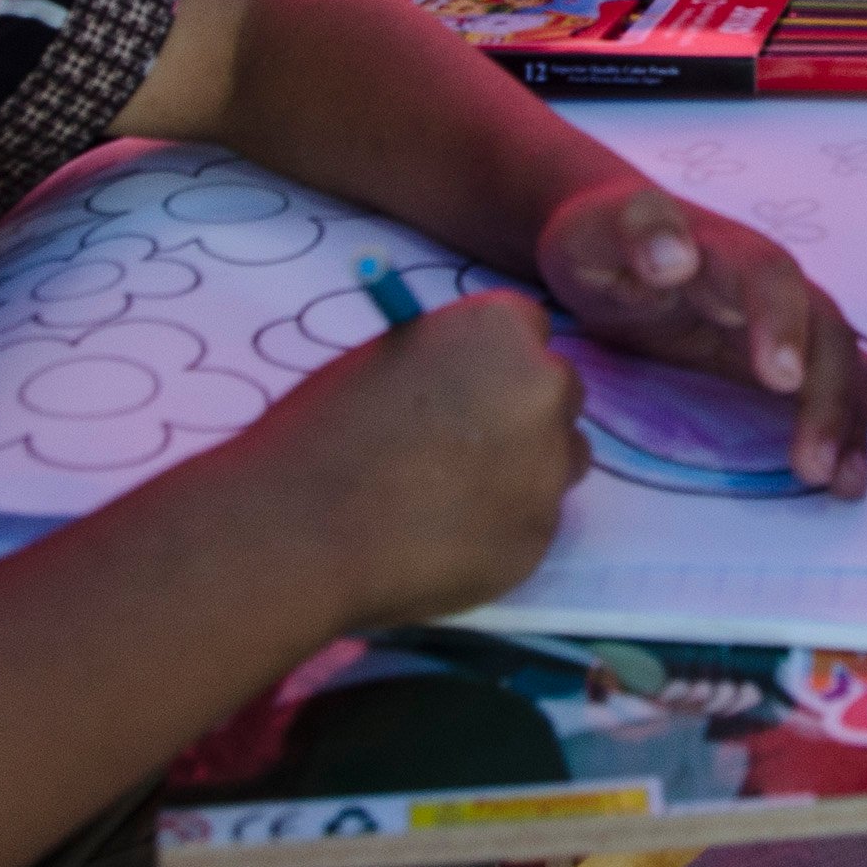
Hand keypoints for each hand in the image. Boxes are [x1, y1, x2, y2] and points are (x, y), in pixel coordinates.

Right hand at [268, 291, 587, 628]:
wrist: (304, 532)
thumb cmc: (323, 431)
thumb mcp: (386, 359)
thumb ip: (444, 360)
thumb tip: (466, 378)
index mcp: (501, 329)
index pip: (529, 327)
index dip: (495, 357)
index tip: (466, 382)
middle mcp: (543, 390)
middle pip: (557, 390)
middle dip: (522, 410)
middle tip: (463, 442)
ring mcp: (549, 468)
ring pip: (562, 458)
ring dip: (527, 468)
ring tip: (454, 495)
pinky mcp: (541, 537)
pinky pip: (536, 521)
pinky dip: (505, 525)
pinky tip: (446, 539)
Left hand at [535, 181, 866, 496]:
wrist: (613, 232)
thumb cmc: (600, 238)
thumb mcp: (596, 230)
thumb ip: (635, 234)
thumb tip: (674, 259)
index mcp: (726, 252)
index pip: (767, 282)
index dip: (781, 326)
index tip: (782, 381)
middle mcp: (771, 282)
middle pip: (820, 330)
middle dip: (826, 399)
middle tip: (814, 467)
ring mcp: (785, 313)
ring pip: (839, 359)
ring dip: (854, 419)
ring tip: (851, 482)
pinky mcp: (786, 343)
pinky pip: (843, 369)